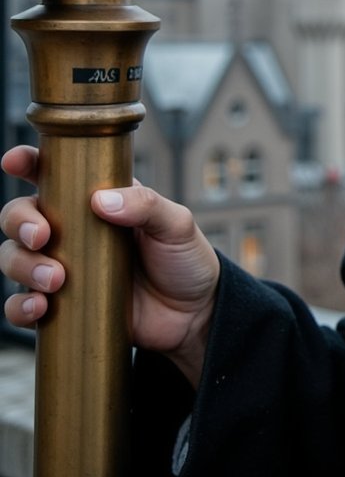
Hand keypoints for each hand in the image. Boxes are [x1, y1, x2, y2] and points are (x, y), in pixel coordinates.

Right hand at [0, 144, 219, 387]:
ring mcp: (63, 268)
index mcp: (97, 200)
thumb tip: (102, 199)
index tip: (13, 161)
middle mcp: (72, 230)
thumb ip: (146, 206)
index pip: (53, 174)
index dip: (27, 162)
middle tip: (42, 236)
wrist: (194, 314)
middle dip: (20, 222)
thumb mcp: (177, 224)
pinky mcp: (61, 306)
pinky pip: (21, 306)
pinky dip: (19, 307)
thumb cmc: (185, 260)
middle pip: (20, 216)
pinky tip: (38, 308)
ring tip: (55, 280)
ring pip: (14, 259)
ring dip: (22, 266)